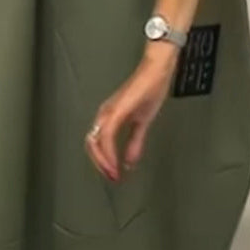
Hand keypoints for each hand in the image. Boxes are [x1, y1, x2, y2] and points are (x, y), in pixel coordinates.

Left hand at [85, 53, 176, 181]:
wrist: (157, 70)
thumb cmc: (150, 90)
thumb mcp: (142, 122)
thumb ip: (134, 142)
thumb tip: (129, 163)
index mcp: (109, 116)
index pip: (97, 143)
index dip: (102, 161)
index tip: (114, 176)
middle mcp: (105, 114)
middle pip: (92, 145)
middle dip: (100, 164)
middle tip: (112, 178)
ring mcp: (109, 111)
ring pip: (96, 141)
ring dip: (103, 161)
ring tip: (113, 174)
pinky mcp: (117, 110)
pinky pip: (107, 135)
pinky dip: (109, 151)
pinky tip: (116, 162)